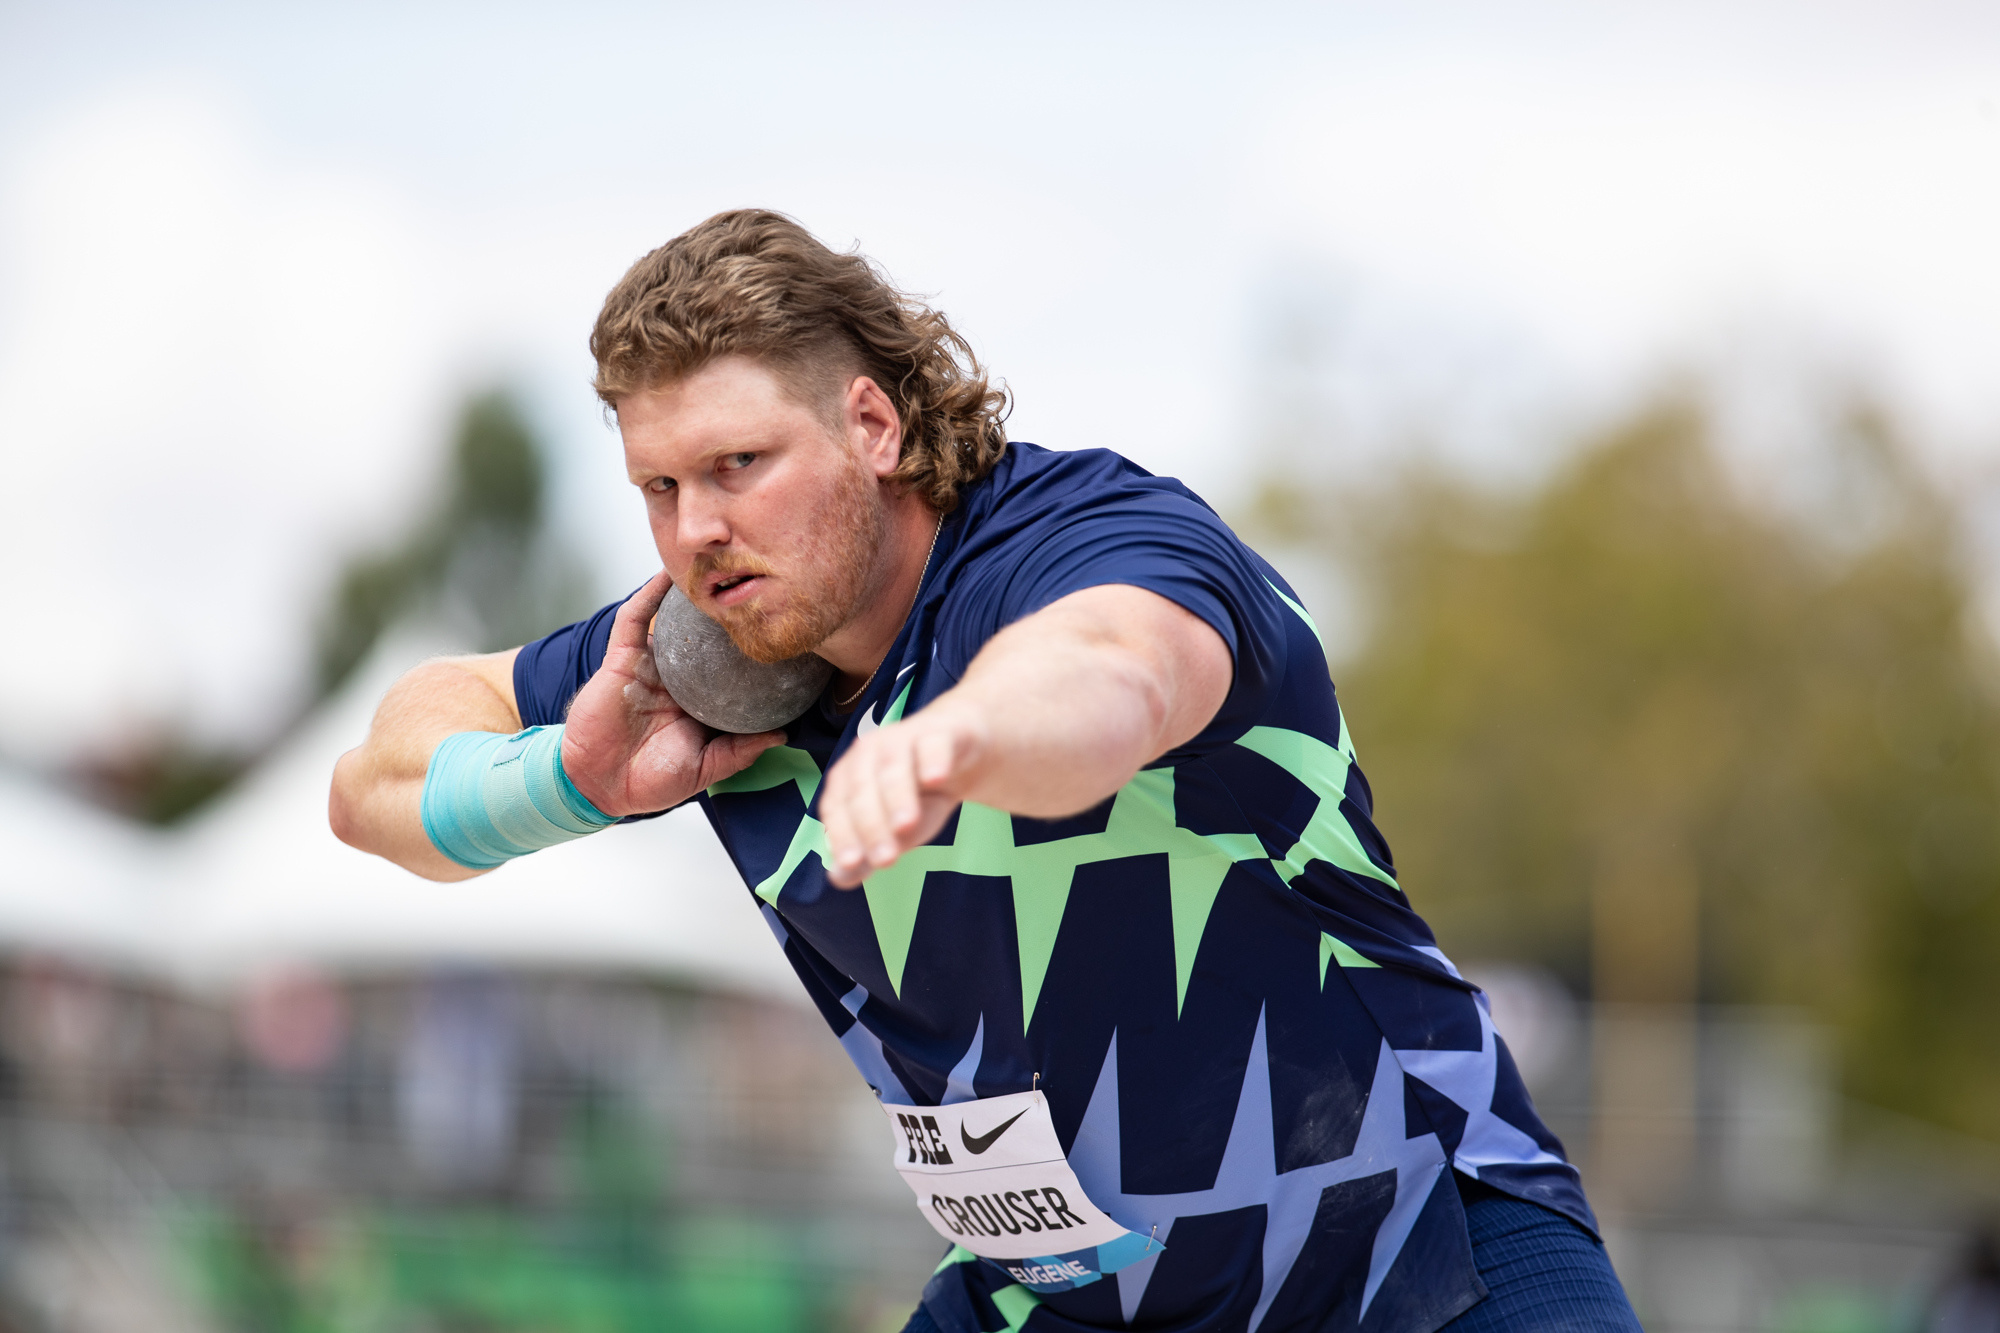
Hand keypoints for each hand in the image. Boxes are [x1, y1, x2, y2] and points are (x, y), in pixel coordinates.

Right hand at [561, 570, 784, 816]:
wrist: (600, 786)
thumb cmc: (651, 782)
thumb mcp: (705, 769)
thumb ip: (741, 751)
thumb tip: (783, 734)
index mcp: (699, 701)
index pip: (729, 671)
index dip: (751, 654)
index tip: (781, 633)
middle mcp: (677, 678)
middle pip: (705, 640)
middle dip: (727, 616)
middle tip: (756, 589)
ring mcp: (650, 666)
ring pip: (672, 622)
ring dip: (690, 597)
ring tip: (718, 569)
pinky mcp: (622, 658)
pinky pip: (635, 619)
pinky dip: (649, 595)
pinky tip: (667, 575)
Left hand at [818, 703, 989, 887]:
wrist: (959, 749)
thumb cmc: (920, 793)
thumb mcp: (897, 830)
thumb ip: (870, 853)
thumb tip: (839, 878)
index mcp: (848, 776)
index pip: (837, 807)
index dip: (842, 834)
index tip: (852, 864)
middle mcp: (868, 753)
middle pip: (863, 789)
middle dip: (872, 825)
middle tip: (885, 859)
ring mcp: (903, 738)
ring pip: (893, 766)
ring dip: (897, 796)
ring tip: (906, 826)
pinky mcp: (939, 732)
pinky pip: (933, 744)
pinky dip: (933, 760)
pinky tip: (935, 779)